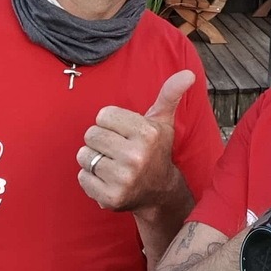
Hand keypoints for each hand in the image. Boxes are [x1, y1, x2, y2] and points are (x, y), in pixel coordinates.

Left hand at [77, 70, 195, 212]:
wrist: (159, 191)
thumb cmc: (156, 150)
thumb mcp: (163, 121)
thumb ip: (170, 94)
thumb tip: (188, 73)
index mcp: (148, 133)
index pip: (103, 115)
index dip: (111, 123)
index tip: (125, 133)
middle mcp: (136, 155)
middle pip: (91, 134)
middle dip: (101, 140)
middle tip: (117, 149)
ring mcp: (123, 178)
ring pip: (84, 156)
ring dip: (94, 159)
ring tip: (112, 164)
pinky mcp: (110, 197)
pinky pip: (82, 177)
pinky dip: (90, 178)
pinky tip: (108, 179)